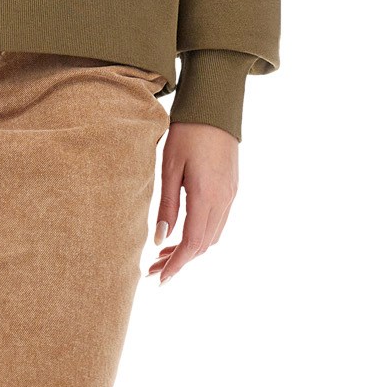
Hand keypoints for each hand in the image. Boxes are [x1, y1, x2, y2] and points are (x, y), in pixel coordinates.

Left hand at [148, 122, 237, 283]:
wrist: (216, 107)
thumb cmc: (187, 133)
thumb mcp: (170, 168)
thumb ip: (167, 206)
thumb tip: (160, 240)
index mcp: (207, 196)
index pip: (192, 243)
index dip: (176, 264)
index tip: (160, 279)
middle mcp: (224, 200)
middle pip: (203, 245)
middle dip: (179, 261)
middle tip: (153, 270)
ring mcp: (231, 194)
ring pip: (212, 236)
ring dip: (190, 249)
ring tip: (163, 254)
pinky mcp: (232, 188)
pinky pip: (218, 222)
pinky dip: (201, 235)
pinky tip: (183, 234)